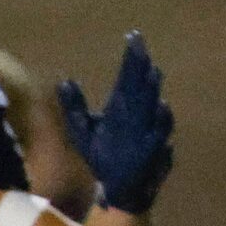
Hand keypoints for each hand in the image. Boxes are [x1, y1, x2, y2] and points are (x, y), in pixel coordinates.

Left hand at [57, 31, 172, 214]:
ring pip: (151, 107)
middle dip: (140, 68)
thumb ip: (75, 106)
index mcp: (121, 109)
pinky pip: (158, 133)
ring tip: (152, 72)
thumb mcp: (84, 130)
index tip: (133, 37)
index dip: (131, 59)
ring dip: (152, 90)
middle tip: (141, 48)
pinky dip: (161, 121)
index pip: (127, 78)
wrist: (120, 188)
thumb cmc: (103, 156)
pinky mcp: (152, 150)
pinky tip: (162, 108)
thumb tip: (63, 82)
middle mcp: (135, 116)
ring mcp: (145, 132)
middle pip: (139, 88)